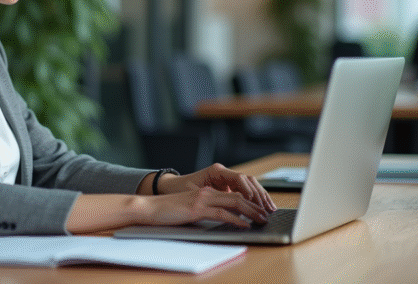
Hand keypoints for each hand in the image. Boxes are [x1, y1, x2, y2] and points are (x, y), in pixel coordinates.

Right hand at [156, 163, 276, 213]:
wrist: (149, 208)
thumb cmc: (167, 211)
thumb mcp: (190, 208)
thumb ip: (206, 210)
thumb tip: (222, 219)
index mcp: (207, 191)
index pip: (234, 193)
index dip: (250, 200)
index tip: (261, 209)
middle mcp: (207, 192)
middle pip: (239, 195)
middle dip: (256, 205)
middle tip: (268, 213)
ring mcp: (203, 199)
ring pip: (234, 202)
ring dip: (251, 211)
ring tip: (262, 219)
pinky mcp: (197, 208)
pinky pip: (222, 213)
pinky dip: (237, 219)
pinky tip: (245, 225)